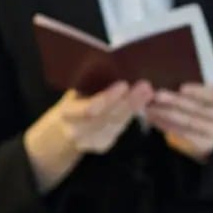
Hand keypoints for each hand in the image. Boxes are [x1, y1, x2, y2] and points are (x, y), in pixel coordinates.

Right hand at [24, 81, 153, 190]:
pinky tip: (143, 103)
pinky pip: (120, 129)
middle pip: (108, 117)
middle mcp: (76, 130)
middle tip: (145, 86)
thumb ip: (91, 82)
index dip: (108, 97)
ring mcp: (88, 142)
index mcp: (67, 113)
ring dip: (135, 107)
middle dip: (129, 101)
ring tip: (149, 93)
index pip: (90, 109)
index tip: (124, 84)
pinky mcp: (102, 146)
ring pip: (117, 124)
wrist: (63, 127)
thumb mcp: (76, 89)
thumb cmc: (74, 100)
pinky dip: (132, 115)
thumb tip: (116, 66)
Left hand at [146, 83, 212, 162]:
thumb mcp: (205, 92)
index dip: (200, 92)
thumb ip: (191, 88)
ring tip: (150, 108)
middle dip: (176, 102)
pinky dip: (168, 126)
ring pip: (191, 123)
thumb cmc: (205, 104)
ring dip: (167, 114)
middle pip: (202, 109)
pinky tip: (155, 120)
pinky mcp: (207, 146)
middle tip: (157, 96)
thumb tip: (163, 80)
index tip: (182, 88)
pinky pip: (185, 135)